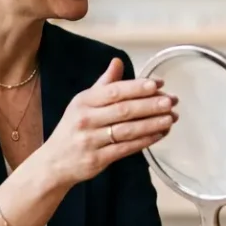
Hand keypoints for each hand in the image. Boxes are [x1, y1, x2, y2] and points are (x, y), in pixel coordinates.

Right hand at [35, 57, 176, 186]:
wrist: (54, 163)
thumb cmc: (73, 129)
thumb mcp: (83, 103)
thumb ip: (104, 84)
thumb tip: (118, 62)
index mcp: (84, 101)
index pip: (114, 91)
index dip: (137, 87)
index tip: (157, 84)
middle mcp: (86, 119)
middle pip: (123, 110)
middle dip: (150, 105)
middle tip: (171, 101)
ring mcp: (91, 140)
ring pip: (127, 130)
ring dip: (152, 123)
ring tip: (171, 118)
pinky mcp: (97, 159)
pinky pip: (126, 148)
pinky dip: (145, 140)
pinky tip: (160, 134)